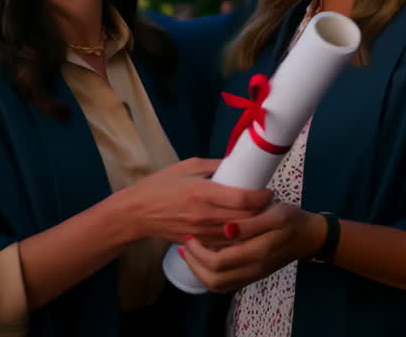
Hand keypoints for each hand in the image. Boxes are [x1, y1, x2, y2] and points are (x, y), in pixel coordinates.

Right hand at [116, 158, 272, 243]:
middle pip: (247, 218)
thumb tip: (234, 163)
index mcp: (203, 192)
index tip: (268, 191)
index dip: (262, 196)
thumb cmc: (159, 186)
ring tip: (258, 215)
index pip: (244, 198)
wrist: (137, 213)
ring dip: (253, 225)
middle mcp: (206, 215)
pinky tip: (240, 228)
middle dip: (263, 211)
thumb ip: (212, 165)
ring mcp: (203, 232)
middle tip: (267, 203)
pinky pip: (227, 243)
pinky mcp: (199, 242)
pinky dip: (238, 236)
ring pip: (240, 234)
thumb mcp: (186, 167)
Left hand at [178, 202, 326, 292]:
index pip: (219, 262)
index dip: (199, 252)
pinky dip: (209, 274)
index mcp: (257, 253)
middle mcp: (254, 269)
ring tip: (189, 252)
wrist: (310, 236)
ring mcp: (253, 275)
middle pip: (214, 279)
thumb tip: (226, 229)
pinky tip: (202, 258)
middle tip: (185, 243)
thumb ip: (250, 223)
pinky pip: (225, 283)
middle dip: (194, 263)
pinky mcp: (252, 275)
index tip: (190, 234)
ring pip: (218, 285)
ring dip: (199, 271)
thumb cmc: (292, 220)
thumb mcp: (275, 214)